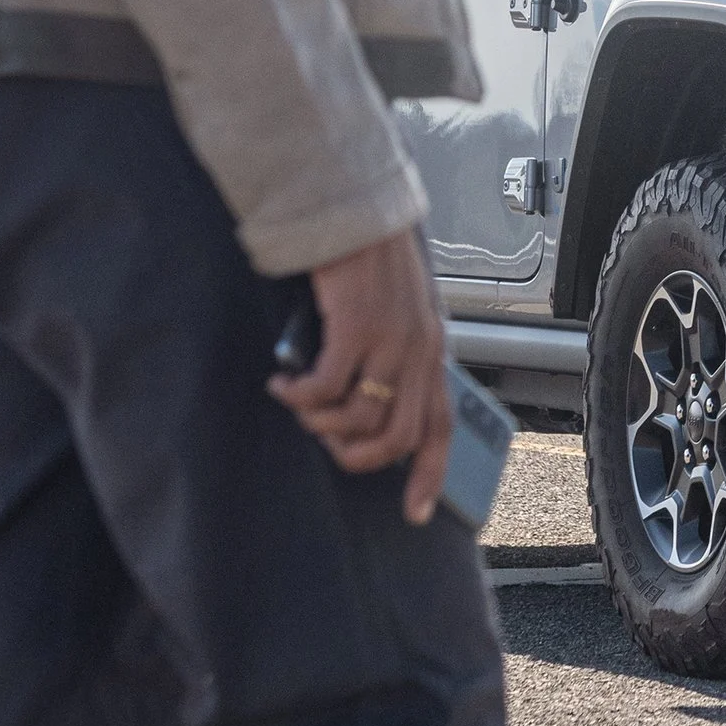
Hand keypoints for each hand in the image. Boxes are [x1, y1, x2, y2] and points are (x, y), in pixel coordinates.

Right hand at [269, 228, 452, 523]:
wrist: (357, 213)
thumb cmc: (370, 265)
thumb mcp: (395, 315)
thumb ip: (388, 357)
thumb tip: (360, 406)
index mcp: (433, 353)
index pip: (442, 427)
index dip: (431, 475)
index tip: (415, 512)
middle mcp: (421, 353)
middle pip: (398, 438)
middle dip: (356, 456)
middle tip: (323, 440)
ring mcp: (392, 342)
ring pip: (360, 419)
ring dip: (321, 424)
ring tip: (298, 401)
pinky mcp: (358, 328)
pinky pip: (327, 387)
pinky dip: (300, 396)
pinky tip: (283, 382)